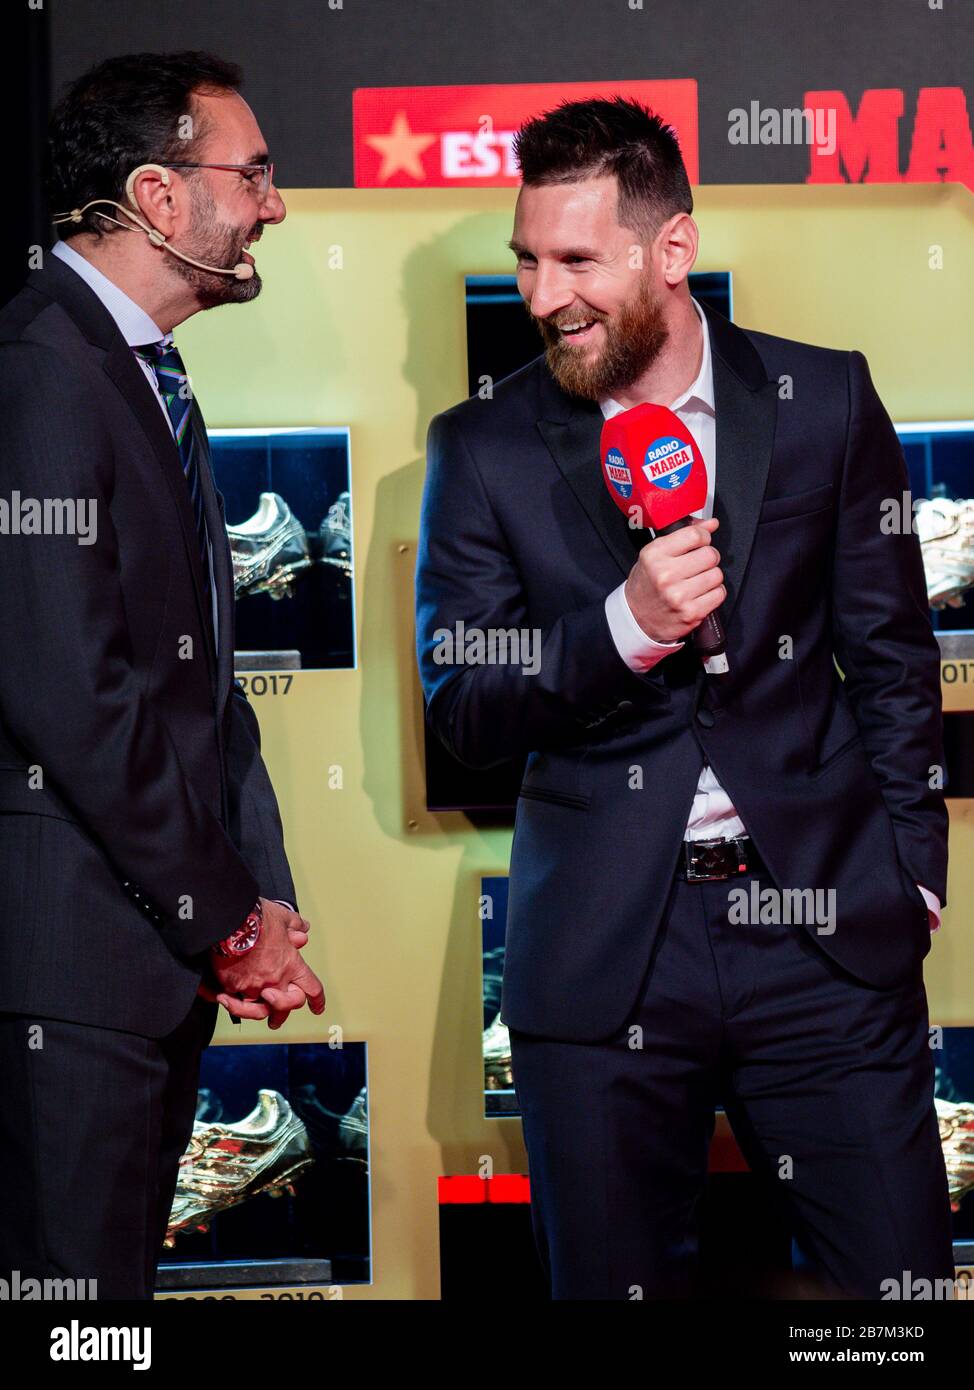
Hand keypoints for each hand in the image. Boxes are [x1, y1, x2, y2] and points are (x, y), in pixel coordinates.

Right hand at [201, 899, 324, 1028]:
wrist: (231, 922)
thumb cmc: (258, 918)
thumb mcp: (283, 917)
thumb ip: (295, 926)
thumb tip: (303, 929)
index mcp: (292, 965)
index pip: (312, 988)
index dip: (317, 1000)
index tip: (318, 1008)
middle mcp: (275, 981)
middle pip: (287, 1006)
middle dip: (283, 1014)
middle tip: (277, 1020)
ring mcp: (254, 987)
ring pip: (259, 1010)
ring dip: (254, 1013)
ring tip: (248, 1012)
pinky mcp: (233, 987)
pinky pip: (234, 1001)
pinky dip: (230, 1001)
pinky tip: (224, 998)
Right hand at [624, 517, 724, 643]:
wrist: (636, 617)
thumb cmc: (647, 583)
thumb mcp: (656, 554)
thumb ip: (684, 535)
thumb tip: (711, 524)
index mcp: (655, 555)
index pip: (695, 535)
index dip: (703, 537)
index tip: (699, 543)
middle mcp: (665, 575)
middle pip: (710, 555)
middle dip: (708, 558)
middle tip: (697, 565)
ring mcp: (679, 596)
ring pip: (717, 575)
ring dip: (711, 577)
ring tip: (696, 581)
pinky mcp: (691, 613)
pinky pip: (719, 594)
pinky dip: (713, 593)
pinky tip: (699, 594)